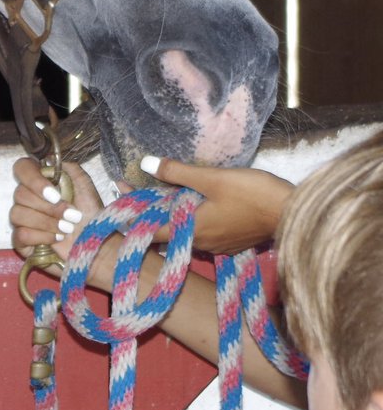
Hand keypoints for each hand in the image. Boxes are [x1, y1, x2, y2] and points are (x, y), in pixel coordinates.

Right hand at [10, 157, 118, 289]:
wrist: (95, 245)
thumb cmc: (90, 215)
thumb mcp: (85, 186)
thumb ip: (69, 168)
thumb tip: (49, 161)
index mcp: (41, 183)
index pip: (22, 168)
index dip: (34, 180)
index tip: (55, 195)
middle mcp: (28, 199)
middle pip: (19, 194)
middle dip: (49, 208)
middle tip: (72, 216)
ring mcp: (23, 220)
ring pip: (17, 214)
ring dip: (46, 222)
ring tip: (67, 229)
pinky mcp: (22, 242)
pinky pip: (20, 234)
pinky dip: (41, 236)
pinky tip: (56, 239)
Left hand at [142, 156, 292, 254]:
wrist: (292, 213)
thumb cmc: (251, 194)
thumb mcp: (211, 178)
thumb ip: (177, 172)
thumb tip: (146, 163)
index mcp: (191, 230)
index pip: (151, 230)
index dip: (131, 218)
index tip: (118, 204)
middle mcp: (200, 243)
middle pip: (166, 229)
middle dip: (148, 210)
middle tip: (133, 190)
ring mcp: (217, 245)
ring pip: (184, 230)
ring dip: (170, 213)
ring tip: (157, 193)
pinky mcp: (231, 241)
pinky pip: (201, 230)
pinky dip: (190, 217)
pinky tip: (190, 202)